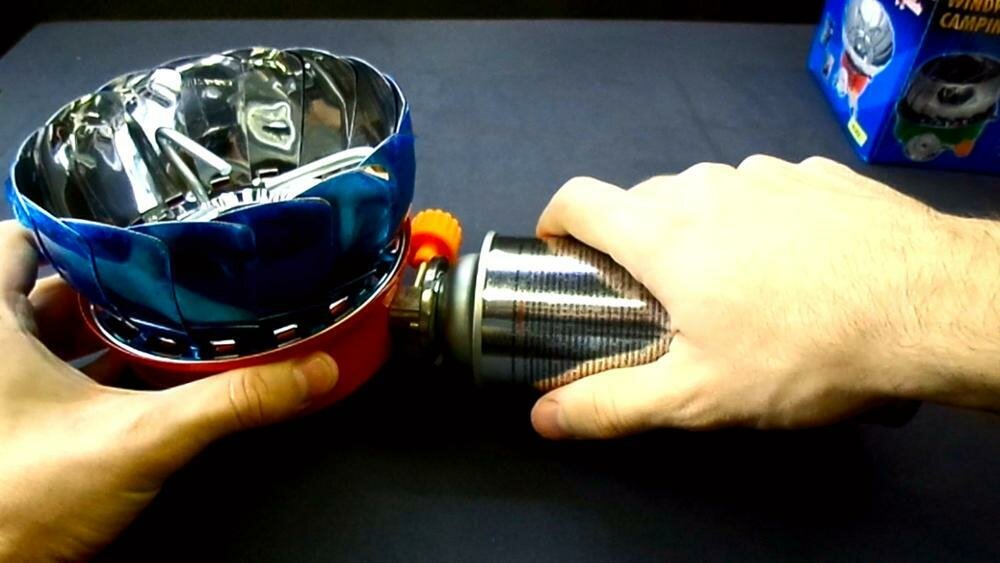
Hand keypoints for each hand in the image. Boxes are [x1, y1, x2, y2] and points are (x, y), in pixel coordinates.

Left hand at [0, 222, 339, 559]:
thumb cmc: (26, 497)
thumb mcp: (142, 438)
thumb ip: (229, 402)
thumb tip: (309, 371)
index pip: (21, 240)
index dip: (77, 229)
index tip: (135, 229)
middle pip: (50, 290)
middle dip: (113, 283)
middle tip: (172, 275)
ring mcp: (6, 393)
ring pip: (56, 338)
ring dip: (107, 330)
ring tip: (170, 321)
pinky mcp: (21, 430)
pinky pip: (60, 382)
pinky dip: (99, 374)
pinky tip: (146, 383)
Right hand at [531, 155, 999, 437]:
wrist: (931, 308)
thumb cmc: (802, 352)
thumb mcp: (698, 395)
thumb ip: (611, 403)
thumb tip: (543, 417)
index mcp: (663, 233)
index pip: (578, 199)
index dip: (556, 220)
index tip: (561, 253)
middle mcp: (706, 187)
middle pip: (642, 199)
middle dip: (634, 241)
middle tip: (660, 298)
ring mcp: (767, 172)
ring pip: (707, 193)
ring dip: (701, 229)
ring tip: (737, 285)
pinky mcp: (818, 174)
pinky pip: (765, 190)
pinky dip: (759, 219)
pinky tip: (795, 263)